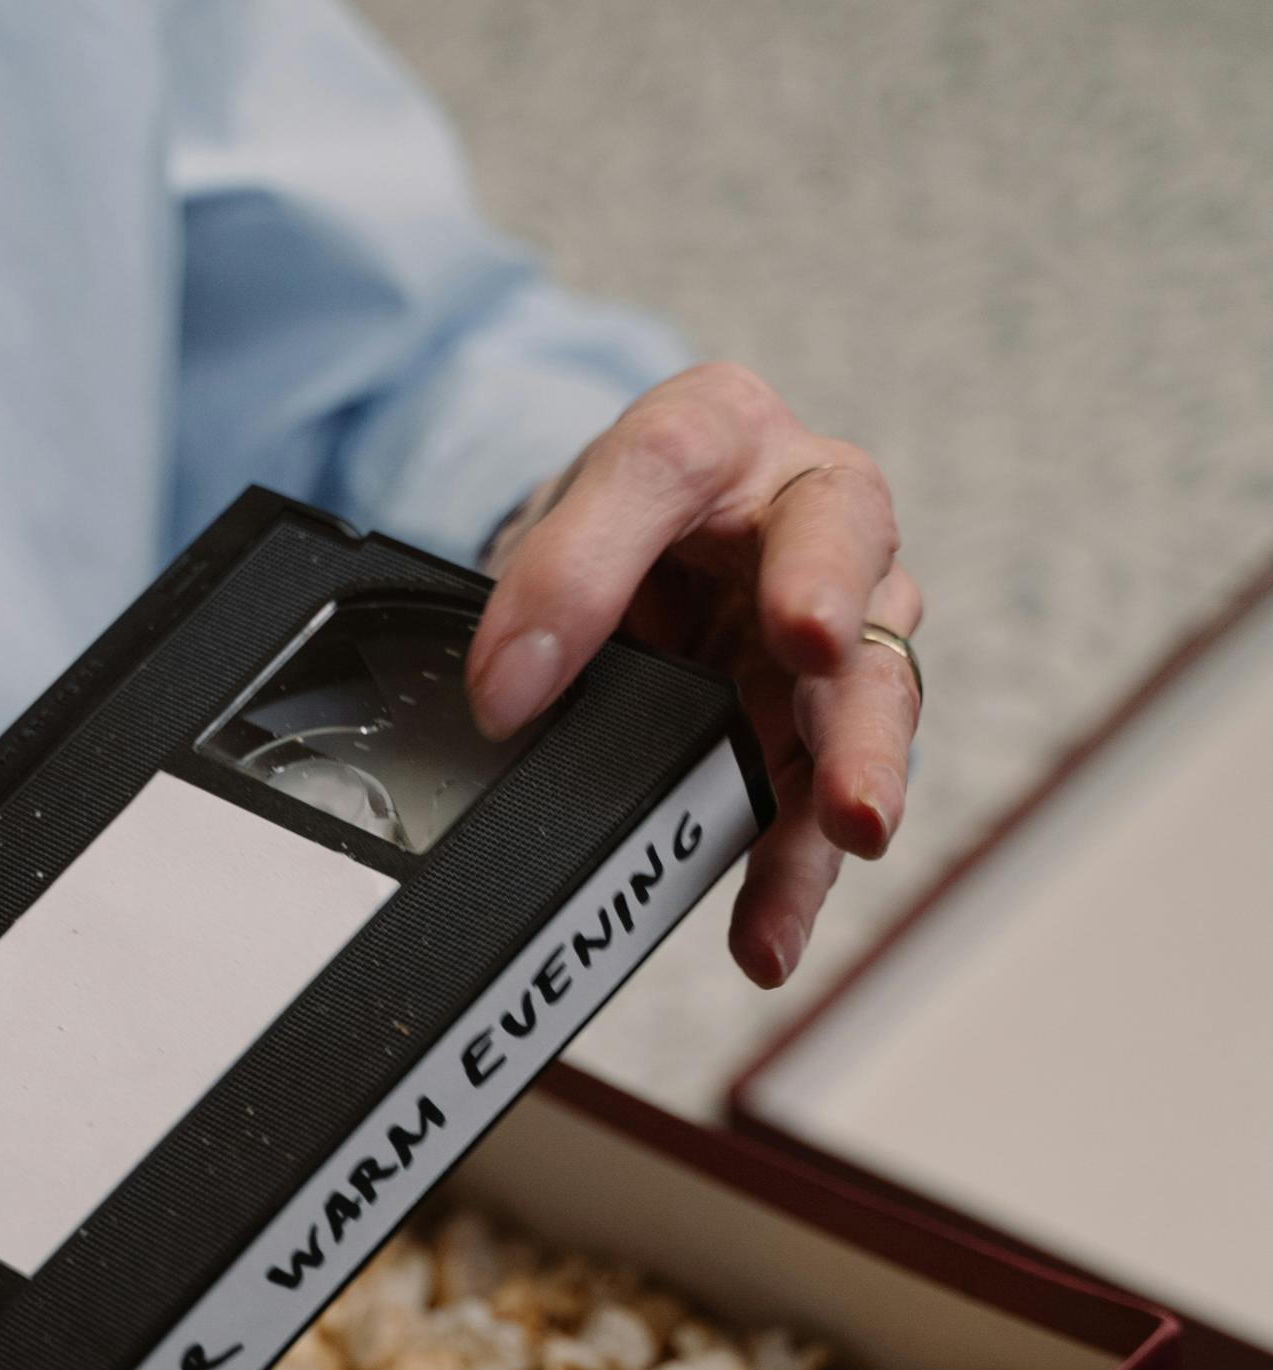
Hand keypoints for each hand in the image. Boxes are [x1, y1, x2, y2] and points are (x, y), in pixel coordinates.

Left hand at [467, 362, 922, 985]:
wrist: (635, 569)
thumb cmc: (623, 523)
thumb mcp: (563, 517)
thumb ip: (543, 582)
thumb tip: (506, 699)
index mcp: (725, 433)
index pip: (683, 456)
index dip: (685, 528)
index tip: (753, 605)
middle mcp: (811, 517)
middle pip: (841, 564)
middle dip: (831, 615)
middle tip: (816, 662)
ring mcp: (837, 625)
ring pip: (862, 692)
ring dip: (850, 765)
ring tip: (850, 827)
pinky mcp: (822, 726)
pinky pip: (815, 802)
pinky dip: (792, 872)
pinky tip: (766, 936)